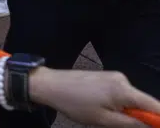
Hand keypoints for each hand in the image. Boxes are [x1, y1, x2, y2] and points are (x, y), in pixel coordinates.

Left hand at [32, 67, 159, 127]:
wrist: (50, 85)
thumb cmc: (75, 104)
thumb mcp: (104, 120)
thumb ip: (131, 123)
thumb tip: (151, 125)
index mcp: (124, 90)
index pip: (154, 105)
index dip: (159, 118)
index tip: (157, 126)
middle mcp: (123, 80)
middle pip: (143, 102)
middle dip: (138, 116)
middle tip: (117, 123)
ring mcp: (114, 76)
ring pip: (130, 99)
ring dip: (125, 111)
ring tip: (103, 115)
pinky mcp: (106, 76)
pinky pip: (121, 94)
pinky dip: (117, 104)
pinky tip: (99, 106)